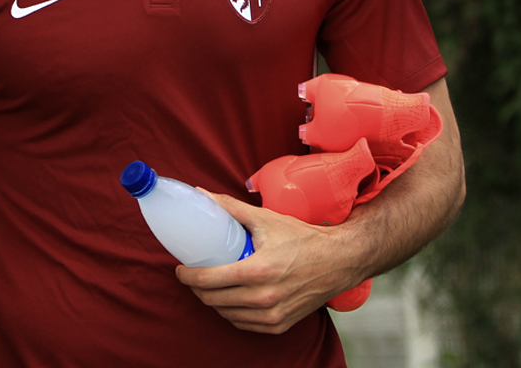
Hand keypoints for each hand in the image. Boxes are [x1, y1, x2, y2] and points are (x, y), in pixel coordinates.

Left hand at [174, 192, 363, 333]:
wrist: (339, 260)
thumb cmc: (303, 238)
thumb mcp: (265, 219)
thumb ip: (230, 208)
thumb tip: (201, 196)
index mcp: (258, 271)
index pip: (208, 281)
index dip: (188, 276)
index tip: (180, 269)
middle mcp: (264, 298)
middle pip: (213, 300)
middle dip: (197, 288)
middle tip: (193, 275)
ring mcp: (273, 315)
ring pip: (226, 314)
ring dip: (213, 301)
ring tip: (210, 285)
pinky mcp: (280, 325)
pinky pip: (243, 324)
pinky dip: (232, 313)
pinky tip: (229, 299)